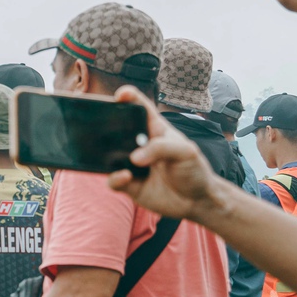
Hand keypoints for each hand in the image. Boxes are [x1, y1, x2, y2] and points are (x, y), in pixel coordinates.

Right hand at [105, 89, 223, 219]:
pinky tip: (126, 176)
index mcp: (155, 129)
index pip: (140, 108)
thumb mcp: (186, 152)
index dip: (129, 97)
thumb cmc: (195, 171)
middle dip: (106, 124)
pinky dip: (115, 177)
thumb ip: (161, 148)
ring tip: (110, 155)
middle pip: (117, 129)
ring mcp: (132, 164)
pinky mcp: (129, 184)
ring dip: (105, 155)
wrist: (197, 201)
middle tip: (100, 124)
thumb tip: (134, 157)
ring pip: (109, 155)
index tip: (121, 95)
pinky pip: (113, 179)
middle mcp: (140, 145)